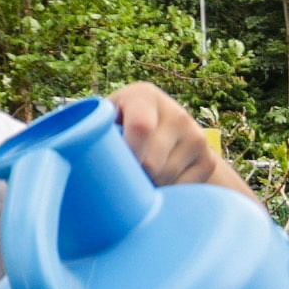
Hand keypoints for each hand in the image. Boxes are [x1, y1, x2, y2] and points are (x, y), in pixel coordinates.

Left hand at [109, 84, 247, 200]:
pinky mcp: (208, 160)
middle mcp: (176, 114)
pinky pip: (182, 189)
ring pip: (166, 179)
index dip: (128, 154)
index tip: (116, 168)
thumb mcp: (108, 119)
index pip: (141, 127)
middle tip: (124, 175)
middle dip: (135, 177)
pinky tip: (160, 180)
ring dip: (150, 185)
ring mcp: (196, 137)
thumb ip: (96, 130)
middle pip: (152, 163)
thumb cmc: (122, 126)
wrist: (166, 130)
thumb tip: (80, 156)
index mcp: (144, 96)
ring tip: (142, 175)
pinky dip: (168, 192)